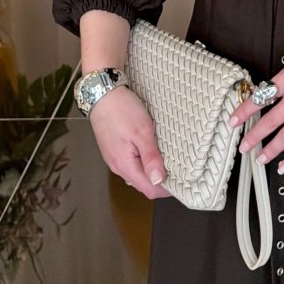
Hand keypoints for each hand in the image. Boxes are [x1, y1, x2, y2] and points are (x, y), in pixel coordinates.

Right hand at [88, 86, 172, 200]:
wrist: (101, 94)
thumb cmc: (121, 110)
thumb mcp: (142, 132)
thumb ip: (150, 158)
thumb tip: (158, 180)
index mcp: (125, 165)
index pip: (149, 190)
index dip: (166, 189)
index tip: (181, 180)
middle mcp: (118, 166)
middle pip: (143, 184)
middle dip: (160, 181)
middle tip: (178, 168)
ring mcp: (114, 158)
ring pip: (137, 173)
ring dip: (152, 170)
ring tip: (167, 158)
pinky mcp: (114, 149)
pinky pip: (131, 163)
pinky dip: (143, 161)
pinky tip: (151, 150)